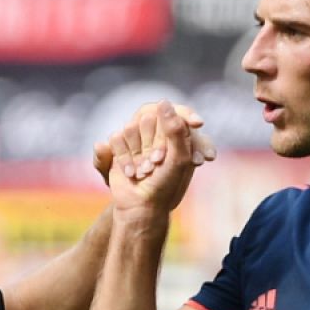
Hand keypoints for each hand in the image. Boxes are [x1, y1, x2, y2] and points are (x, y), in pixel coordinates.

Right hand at [102, 100, 202, 214]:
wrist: (139, 207)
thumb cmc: (165, 185)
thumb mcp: (179, 158)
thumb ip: (175, 129)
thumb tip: (163, 101)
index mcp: (176, 137)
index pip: (172, 114)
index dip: (176, 119)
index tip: (194, 123)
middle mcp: (156, 137)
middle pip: (147, 120)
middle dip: (150, 143)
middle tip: (156, 164)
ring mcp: (137, 142)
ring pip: (129, 128)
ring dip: (135, 153)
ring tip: (143, 172)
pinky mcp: (120, 149)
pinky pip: (116, 138)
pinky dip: (123, 158)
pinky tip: (131, 173)